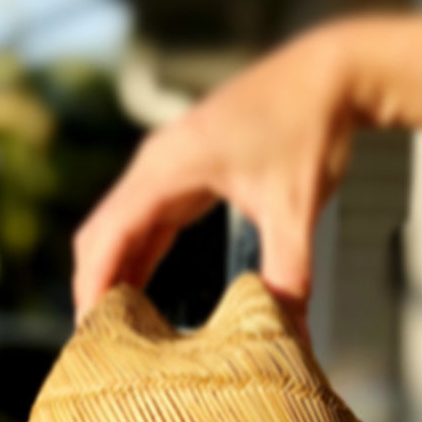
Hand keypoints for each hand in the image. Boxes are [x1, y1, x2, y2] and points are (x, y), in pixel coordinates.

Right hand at [73, 23, 356, 325]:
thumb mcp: (297, 207)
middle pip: (102, 233)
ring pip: (121, 229)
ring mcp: (168, 166)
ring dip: (113, 277)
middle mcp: (157, 163)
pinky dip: (137, 260)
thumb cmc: (312, 128)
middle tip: (97, 347)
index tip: (89, 334)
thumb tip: (292, 339)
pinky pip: (147, 223)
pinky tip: (142, 300)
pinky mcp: (186, 173)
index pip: (110, 234)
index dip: (94, 286)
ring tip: (113, 334)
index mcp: (169, 165)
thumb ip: (289, 275)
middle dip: (94, 288)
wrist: (332, 74)